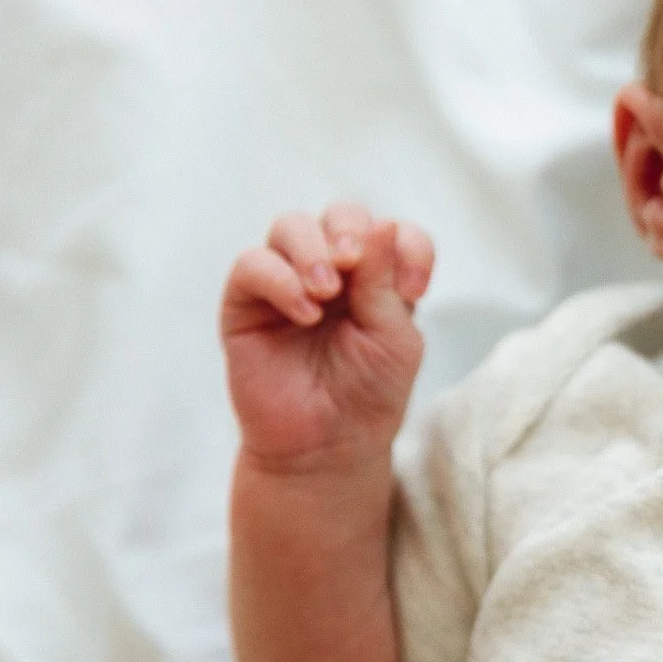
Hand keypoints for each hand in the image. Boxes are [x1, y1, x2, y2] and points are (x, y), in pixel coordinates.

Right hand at [220, 203, 434, 471]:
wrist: (326, 446)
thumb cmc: (368, 393)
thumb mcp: (393, 338)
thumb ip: (385, 283)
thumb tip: (382, 223)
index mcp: (380, 278)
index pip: (393, 231)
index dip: (408, 246)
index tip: (416, 289)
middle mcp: (334, 272)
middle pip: (340, 215)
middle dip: (349, 230)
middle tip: (352, 263)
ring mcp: (288, 282)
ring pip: (291, 227)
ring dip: (312, 250)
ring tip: (325, 294)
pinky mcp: (247, 303)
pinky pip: (253, 265)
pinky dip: (280, 279)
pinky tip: (305, 312)